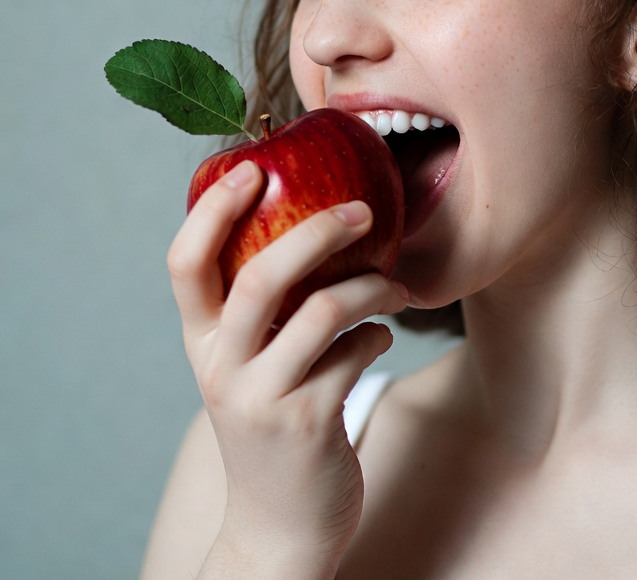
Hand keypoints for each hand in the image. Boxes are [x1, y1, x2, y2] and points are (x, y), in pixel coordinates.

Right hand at [166, 160, 407, 575]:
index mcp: (202, 343)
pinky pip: (358, 352)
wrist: (280, 525)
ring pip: (323, 311)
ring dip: (373, 287)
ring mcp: (263, 399)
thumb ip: (264, 310)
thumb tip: (318, 226)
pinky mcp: (309, 424)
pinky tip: (381, 342)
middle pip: (261, 277)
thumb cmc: (273, 421)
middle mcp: (221, 367)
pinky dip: (380, 336)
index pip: (185, 264)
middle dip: (317, 232)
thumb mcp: (249, 366)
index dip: (212, 210)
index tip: (252, 166)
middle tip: (363, 211)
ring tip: (397, 287)